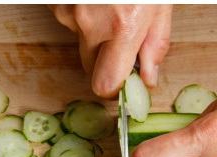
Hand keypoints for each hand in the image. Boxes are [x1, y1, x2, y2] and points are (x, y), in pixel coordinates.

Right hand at [49, 5, 171, 97]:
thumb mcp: (162, 2)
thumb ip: (156, 43)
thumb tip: (147, 77)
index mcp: (122, 27)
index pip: (106, 85)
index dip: (113, 88)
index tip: (122, 82)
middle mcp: (91, 24)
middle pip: (90, 66)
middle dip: (104, 56)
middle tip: (120, 32)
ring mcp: (68, 13)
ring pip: (80, 40)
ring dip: (93, 29)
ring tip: (109, 4)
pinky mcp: (55, 5)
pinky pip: (69, 20)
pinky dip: (82, 12)